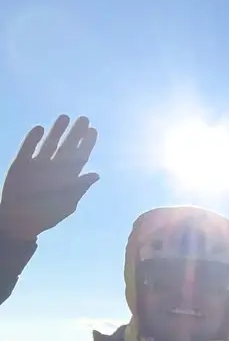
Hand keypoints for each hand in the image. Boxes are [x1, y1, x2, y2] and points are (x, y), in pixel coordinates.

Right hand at [0, 115, 98, 241]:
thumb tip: (96, 175)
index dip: (87, 144)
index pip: (80, 157)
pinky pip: (27, 148)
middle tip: (84, 119)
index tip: (93, 131)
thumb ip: (79, 188)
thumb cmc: (45, 216)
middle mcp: (54, 168)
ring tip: (65, 117)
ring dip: (56, 131)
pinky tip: (40, 129)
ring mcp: (38, 165)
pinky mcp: (21, 164)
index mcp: (68, 178)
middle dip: (75, 133)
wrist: (19, 222)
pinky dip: (33, 139)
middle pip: (67, 147)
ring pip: (49, 144)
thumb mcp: (66, 203)